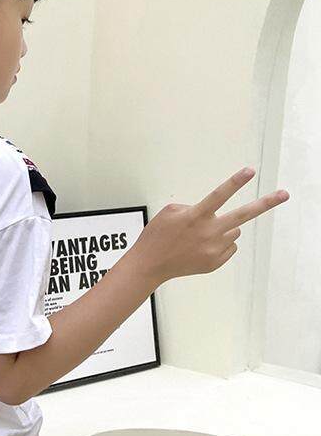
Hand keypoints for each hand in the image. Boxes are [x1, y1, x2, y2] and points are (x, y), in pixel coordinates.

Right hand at [134, 167, 289, 284]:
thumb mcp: (169, 212)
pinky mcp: (216, 262)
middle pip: (243, 215)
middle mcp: (208, 232)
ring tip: (200, 236)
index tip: (250, 171)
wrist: (150, 265)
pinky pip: (229, 247)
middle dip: (266, 203)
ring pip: (233, 231)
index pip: (219, 195)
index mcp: (195, 216)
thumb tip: (213, 214)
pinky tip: (200, 248)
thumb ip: (193, 207)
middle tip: (285, 194)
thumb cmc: (157, 235)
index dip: (235, 182)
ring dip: (223, 229)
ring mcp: (214, 249)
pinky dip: (219, 244)